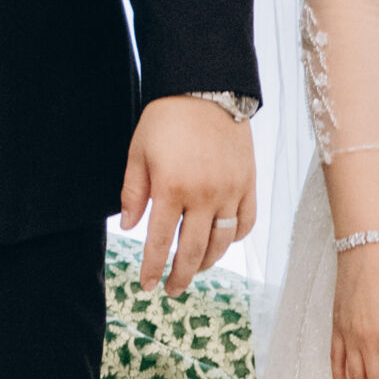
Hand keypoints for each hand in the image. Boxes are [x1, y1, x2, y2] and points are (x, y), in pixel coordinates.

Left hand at [119, 95, 255, 295]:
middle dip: (180, 275)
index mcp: (171, 188)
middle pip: (193, 250)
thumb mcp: (138, 152)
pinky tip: (221, 243)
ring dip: (207, 263)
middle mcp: (203, 195)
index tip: (147, 286)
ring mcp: (230, 191)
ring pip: (221, 243)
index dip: (153, 268)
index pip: (159, 241)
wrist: (206, 89)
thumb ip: (133, 192)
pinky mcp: (249, 184)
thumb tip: (129, 228)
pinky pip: (245, 223)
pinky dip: (234, 239)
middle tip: (171, 289)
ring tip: (194, 270)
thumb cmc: (165, 119)